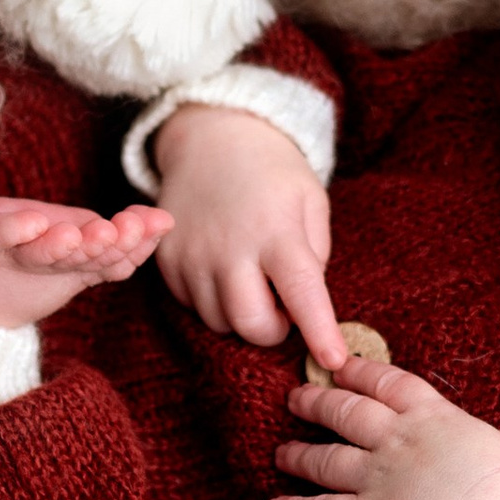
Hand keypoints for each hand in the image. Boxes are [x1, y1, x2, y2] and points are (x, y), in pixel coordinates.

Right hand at [152, 103, 344, 366]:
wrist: (213, 138)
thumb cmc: (273, 173)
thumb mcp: (310, 201)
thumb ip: (314, 256)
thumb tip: (304, 309)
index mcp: (276, 230)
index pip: (302, 294)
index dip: (319, 332)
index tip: (333, 360)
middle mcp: (229, 247)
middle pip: (250, 325)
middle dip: (273, 330)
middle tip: (283, 303)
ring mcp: (192, 255)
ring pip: (219, 322)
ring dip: (242, 313)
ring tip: (252, 275)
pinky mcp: (166, 260)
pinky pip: (193, 306)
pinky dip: (214, 299)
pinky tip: (223, 266)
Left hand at [267, 356, 499, 499]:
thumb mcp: (492, 443)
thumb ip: (461, 434)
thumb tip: (454, 436)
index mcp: (432, 417)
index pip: (387, 383)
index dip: (359, 372)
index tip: (340, 367)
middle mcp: (397, 440)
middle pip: (346, 412)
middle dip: (316, 402)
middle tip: (295, 398)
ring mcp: (377, 478)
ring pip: (325, 459)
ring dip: (298, 455)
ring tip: (280, 453)